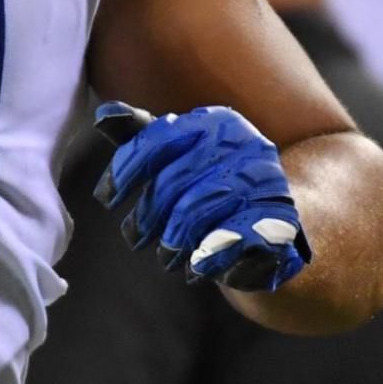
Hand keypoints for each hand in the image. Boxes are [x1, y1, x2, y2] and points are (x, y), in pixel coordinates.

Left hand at [91, 102, 310, 290]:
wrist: (272, 218)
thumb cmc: (212, 181)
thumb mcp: (178, 154)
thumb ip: (142, 136)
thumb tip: (103, 116)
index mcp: (215, 122)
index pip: (157, 140)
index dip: (125, 170)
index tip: (105, 199)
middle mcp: (243, 145)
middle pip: (174, 181)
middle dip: (147, 215)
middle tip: (135, 239)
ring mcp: (265, 181)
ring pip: (197, 211)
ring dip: (173, 241)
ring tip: (165, 257)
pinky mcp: (279, 220)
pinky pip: (229, 240)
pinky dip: (206, 257)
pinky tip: (195, 267)